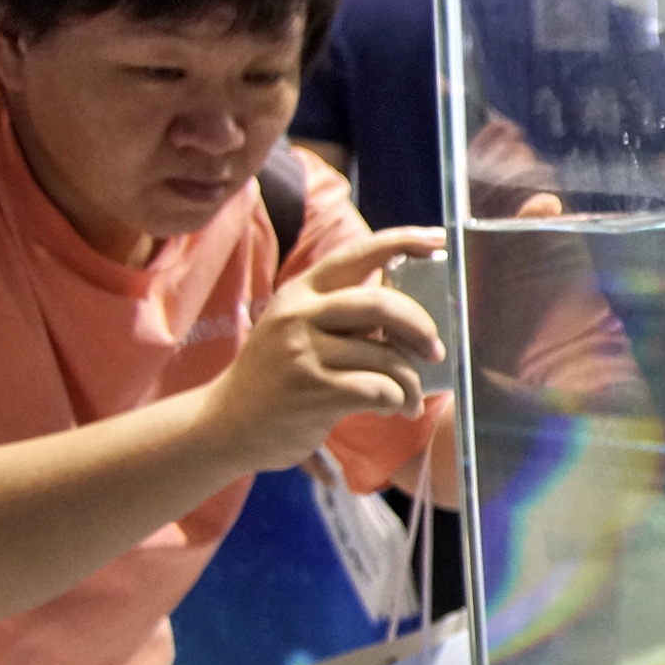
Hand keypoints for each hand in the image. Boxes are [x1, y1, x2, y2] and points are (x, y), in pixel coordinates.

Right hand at [202, 226, 446, 473]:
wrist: (226, 424)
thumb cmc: (277, 377)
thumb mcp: (296, 329)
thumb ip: (341, 313)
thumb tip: (409, 308)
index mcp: (301, 292)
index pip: (358, 254)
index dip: (403, 242)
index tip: (438, 240)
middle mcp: (299, 315)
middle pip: (382, 305)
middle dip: (421, 327)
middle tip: (435, 351)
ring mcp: (304, 353)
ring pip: (387, 357)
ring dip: (411, 383)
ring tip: (409, 399)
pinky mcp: (313, 391)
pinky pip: (379, 389)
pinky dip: (398, 401)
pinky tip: (393, 409)